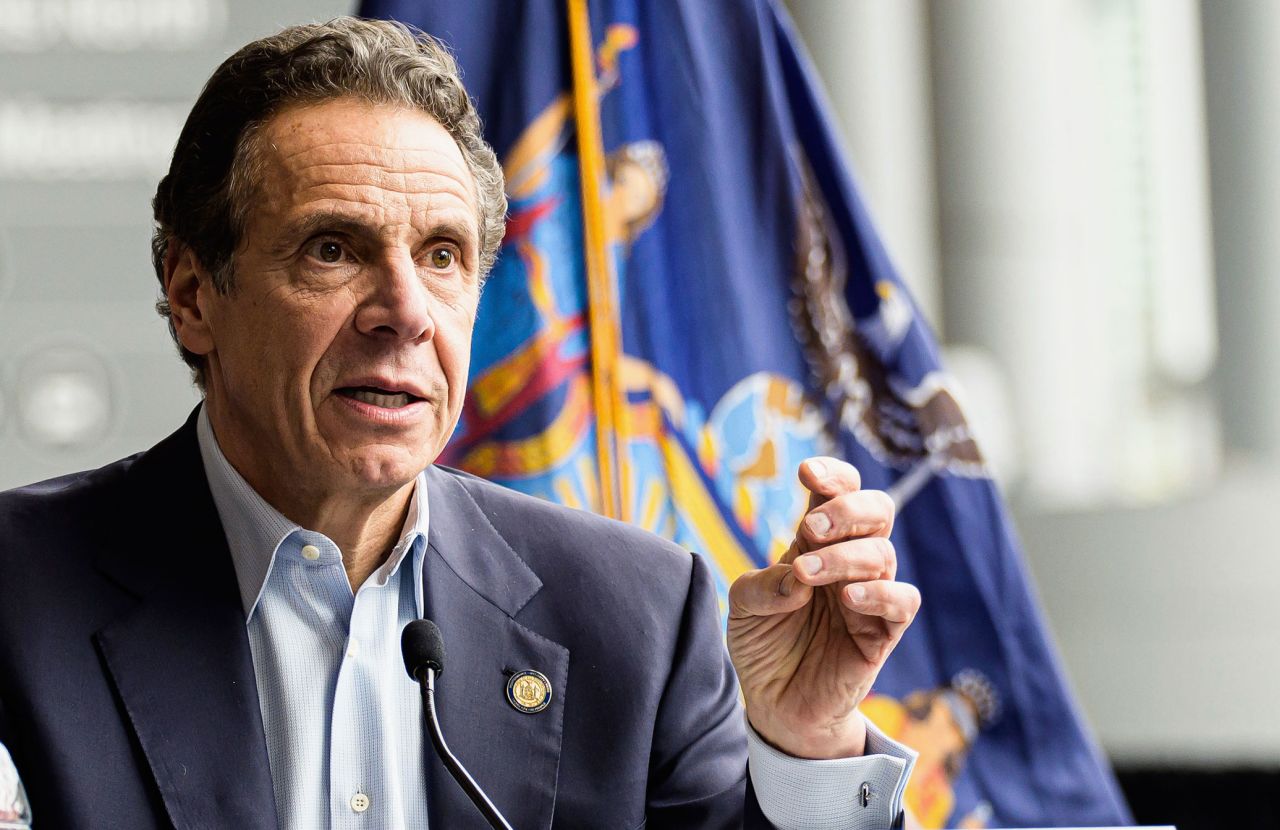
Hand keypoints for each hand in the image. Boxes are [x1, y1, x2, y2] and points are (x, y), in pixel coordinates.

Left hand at [726, 457, 919, 758]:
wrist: (776, 704)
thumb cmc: (763, 644)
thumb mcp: (743, 609)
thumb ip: (761, 586)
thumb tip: (797, 579)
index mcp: (815, 543)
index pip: (838, 493)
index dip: (832, 476)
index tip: (806, 472)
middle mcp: (848, 561)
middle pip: (876, 511)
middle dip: (847, 509)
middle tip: (808, 529)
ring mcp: (869, 595)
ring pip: (882, 554)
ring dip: (844, 557)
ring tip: (806, 575)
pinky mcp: (883, 633)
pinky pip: (903, 601)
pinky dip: (881, 593)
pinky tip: (848, 597)